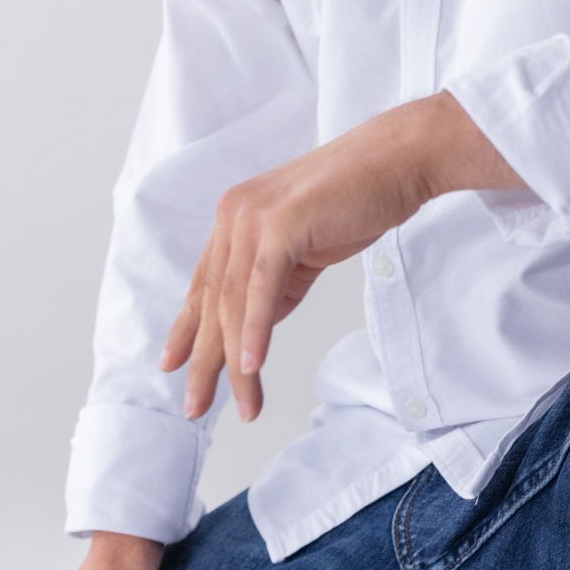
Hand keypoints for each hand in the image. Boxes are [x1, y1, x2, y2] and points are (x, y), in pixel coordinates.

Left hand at [159, 99, 443, 424]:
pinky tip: (251, 366)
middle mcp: (234, 214)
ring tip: (244, 405)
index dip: (188, 329)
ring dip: (235, 362)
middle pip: (212, 301)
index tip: (173, 366)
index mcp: (236, 217)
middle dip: (202, 360)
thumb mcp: (304, 249)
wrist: (397, 162)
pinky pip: (260, 288)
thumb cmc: (357, 201)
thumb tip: (252, 330)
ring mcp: (254, 216)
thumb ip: (274, 284)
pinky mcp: (281, 223)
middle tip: (195, 407)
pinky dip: (254, 331)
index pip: (205, 285)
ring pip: (233, 303)